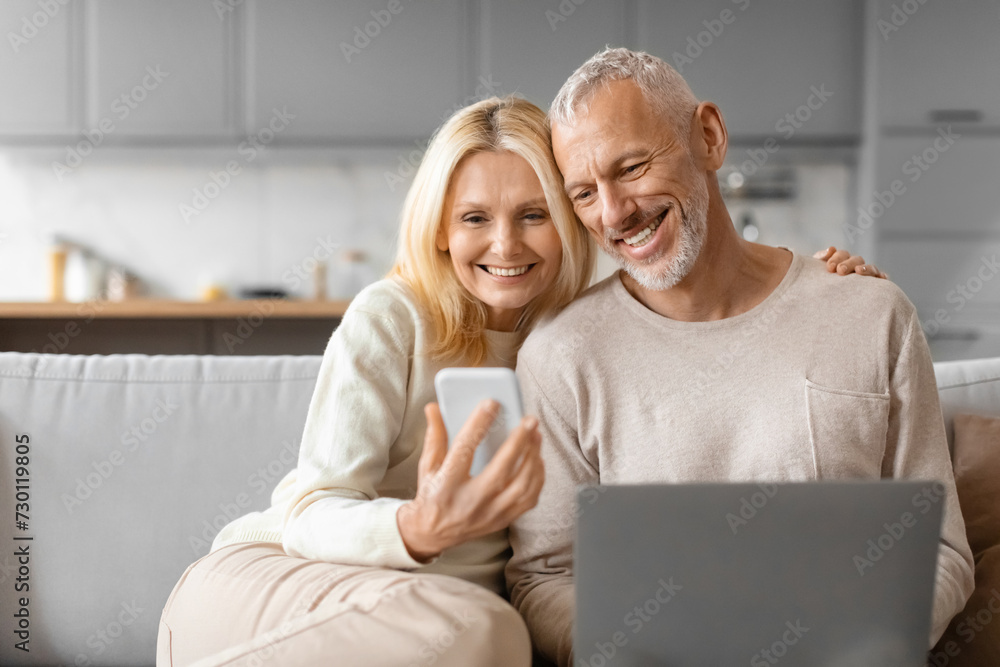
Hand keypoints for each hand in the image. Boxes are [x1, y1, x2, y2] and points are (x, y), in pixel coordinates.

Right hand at [397, 400, 543, 561]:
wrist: (433, 533)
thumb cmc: (432, 493)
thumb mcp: (427, 465)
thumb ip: (434, 436)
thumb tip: (434, 408)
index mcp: (447, 484)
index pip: (464, 450)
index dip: (478, 425)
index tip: (491, 404)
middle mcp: (469, 501)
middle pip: (500, 470)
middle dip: (518, 442)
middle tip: (529, 420)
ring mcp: (489, 514)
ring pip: (521, 486)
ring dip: (533, 458)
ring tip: (536, 435)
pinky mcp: (503, 520)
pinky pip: (529, 499)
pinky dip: (537, 477)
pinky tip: (537, 459)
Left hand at [814, 246, 887, 278]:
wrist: (822, 303)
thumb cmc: (819, 284)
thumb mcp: (816, 271)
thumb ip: (821, 258)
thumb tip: (831, 249)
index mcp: (841, 261)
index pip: (842, 254)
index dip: (837, 258)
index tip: (830, 267)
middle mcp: (855, 266)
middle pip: (857, 259)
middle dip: (849, 263)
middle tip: (840, 271)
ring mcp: (866, 275)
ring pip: (870, 268)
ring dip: (866, 268)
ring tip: (859, 271)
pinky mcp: (874, 285)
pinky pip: (881, 279)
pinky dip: (882, 277)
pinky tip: (882, 278)